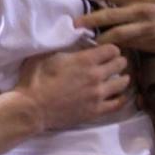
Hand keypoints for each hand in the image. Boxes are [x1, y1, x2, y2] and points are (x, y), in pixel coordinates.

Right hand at [14, 43, 129, 131]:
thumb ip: (65, 48)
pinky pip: (118, 104)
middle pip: (120, 64)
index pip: (112, 49)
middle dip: (118, 61)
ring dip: (122, 78)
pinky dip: (121, 98)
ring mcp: (98, 95)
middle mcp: (96, 76)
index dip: (110, 48)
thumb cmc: (35, 79)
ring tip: (118, 78)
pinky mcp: (96, 111)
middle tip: (113, 62)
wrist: (32, 108)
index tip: (106, 50)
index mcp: (85, 60)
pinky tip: (119, 95)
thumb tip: (75, 43)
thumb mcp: (47, 55)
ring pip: (122, 83)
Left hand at [73, 0, 154, 53]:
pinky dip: (115, 48)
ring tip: (89, 41)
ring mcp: (142, 28)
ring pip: (118, 33)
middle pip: (110, 14)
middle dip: (91, 19)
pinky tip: (105, 52)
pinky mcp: (146, 43)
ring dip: (101, 38)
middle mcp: (137, 11)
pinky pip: (126, 45)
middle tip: (75, 23)